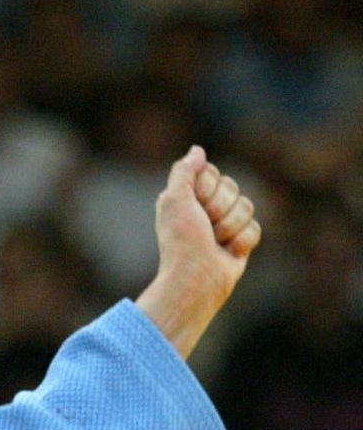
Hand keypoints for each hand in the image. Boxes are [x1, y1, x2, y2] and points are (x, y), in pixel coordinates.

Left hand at [137, 147, 261, 357]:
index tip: (194, 207)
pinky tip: (227, 253)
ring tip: (214, 243)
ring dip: (229, 227)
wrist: (195, 279)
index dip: (206, 189)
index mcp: (187, 197)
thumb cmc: (181, 241)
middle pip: (233, 187)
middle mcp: (206, 208)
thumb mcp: (174, 200)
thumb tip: (197, 150)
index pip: (213, 173)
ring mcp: (225, 225)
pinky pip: (255, 228)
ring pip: (247, 206)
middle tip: (204, 228)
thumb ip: (184, 172)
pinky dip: (241, 242)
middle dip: (219, 209)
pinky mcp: (240, 241)